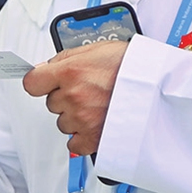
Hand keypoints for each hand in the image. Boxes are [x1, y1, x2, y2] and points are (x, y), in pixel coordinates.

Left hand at [23, 39, 129, 155]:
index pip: (32, 83)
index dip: (40, 82)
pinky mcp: (93, 138)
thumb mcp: (97, 49)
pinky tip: (95, 125)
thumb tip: (46, 67)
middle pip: (51, 103)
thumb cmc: (133, 66)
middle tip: (88, 92)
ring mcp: (82, 119)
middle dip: (65, 98)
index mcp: (70, 72)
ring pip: (63, 123)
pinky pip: (74, 144)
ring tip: (98, 106)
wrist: (159, 87)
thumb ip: (67, 58)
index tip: (45, 83)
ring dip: (76, 117)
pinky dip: (82, 137)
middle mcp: (73, 96)